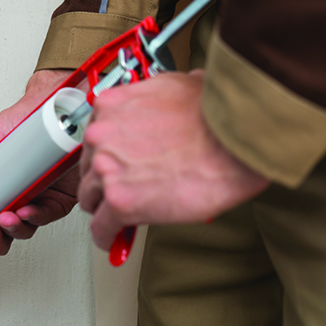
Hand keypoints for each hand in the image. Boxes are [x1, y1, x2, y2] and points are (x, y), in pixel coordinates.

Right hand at [0, 69, 80, 272]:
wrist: (43, 110)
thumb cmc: (10, 126)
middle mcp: (7, 204)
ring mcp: (31, 203)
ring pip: (20, 233)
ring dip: (10, 232)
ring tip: (4, 218)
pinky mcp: (55, 200)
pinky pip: (45, 217)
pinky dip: (35, 218)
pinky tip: (26, 211)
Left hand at [78, 70, 268, 250]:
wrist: (236, 139)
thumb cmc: (217, 116)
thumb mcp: (184, 86)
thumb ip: (164, 94)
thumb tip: (181, 93)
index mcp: (111, 106)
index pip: (95, 138)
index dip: (108, 156)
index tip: (117, 166)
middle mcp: (101, 135)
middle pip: (88, 168)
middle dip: (106, 181)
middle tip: (125, 191)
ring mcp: (106, 169)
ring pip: (90, 199)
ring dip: (105, 208)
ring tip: (121, 217)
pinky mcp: (120, 202)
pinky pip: (102, 228)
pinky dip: (108, 237)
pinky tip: (117, 239)